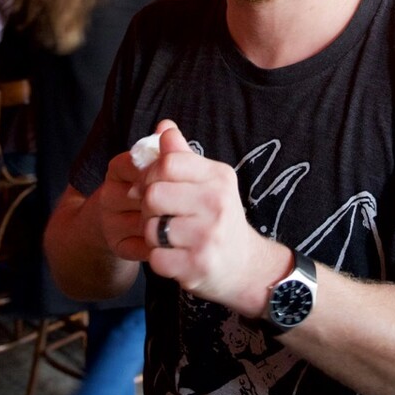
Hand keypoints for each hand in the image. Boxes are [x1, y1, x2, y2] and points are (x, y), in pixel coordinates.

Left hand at [135, 122, 286, 314]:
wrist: (246, 265)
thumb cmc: (220, 218)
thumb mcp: (209, 182)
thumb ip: (182, 155)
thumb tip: (164, 127)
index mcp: (219, 177)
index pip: (168, 163)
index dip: (149, 174)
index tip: (148, 186)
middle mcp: (217, 204)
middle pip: (153, 195)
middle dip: (148, 207)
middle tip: (159, 215)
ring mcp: (208, 237)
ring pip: (151, 228)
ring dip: (152, 234)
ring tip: (168, 236)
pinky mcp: (197, 266)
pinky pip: (155, 257)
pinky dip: (158, 258)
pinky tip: (174, 255)